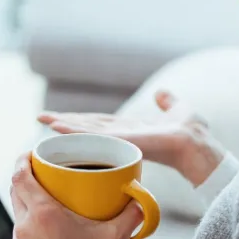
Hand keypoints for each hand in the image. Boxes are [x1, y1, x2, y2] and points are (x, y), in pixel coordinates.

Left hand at [8, 154, 136, 238]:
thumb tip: (142, 199)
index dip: (21, 160)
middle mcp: (24, 228)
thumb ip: (131, 214)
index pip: (20, 176)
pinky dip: (30, 236)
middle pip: (15, 193)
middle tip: (40, 175)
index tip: (29, 153)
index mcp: (43, 214)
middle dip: (25, 181)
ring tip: (46, 210)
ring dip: (28, 211)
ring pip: (18, 219)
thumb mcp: (115, 238)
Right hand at [38, 90, 224, 185]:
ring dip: (64, 126)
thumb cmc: (192, 133)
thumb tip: (161, 94)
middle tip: (41, 118)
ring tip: (43, 120)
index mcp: (131, 129)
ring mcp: (119, 139)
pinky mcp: (120, 140)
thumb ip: (168, 102)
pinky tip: (57, 126)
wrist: (197, 144)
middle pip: (87, 127)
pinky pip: (92, 134)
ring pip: (85, 131)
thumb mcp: (178, 109)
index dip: (81, 120)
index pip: (101, 123)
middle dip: (64, 123)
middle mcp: (122, 135)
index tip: (63, 117)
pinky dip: (73, 130)